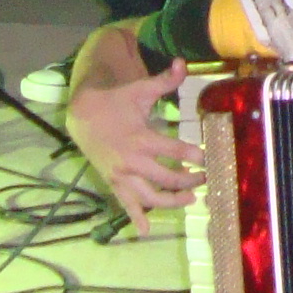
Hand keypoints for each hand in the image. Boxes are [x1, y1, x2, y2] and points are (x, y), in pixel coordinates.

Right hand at [67, 57, 203, 229]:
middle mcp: (133, 161)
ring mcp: (122, 175)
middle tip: (206, 178)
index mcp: (142, 138)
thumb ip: (164, 81)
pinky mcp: (114, 183)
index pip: (175, 151)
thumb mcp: (140, 89)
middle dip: (190, 181)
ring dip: (172, 201)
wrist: (82, 115)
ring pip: (150, 197)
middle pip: (167, 178)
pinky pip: (126, 204)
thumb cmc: (116, 102)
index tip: (209, 159)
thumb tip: (182, 63)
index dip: (195, 156)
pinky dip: (135, 218)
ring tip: (190, 199)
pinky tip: (145, 230)